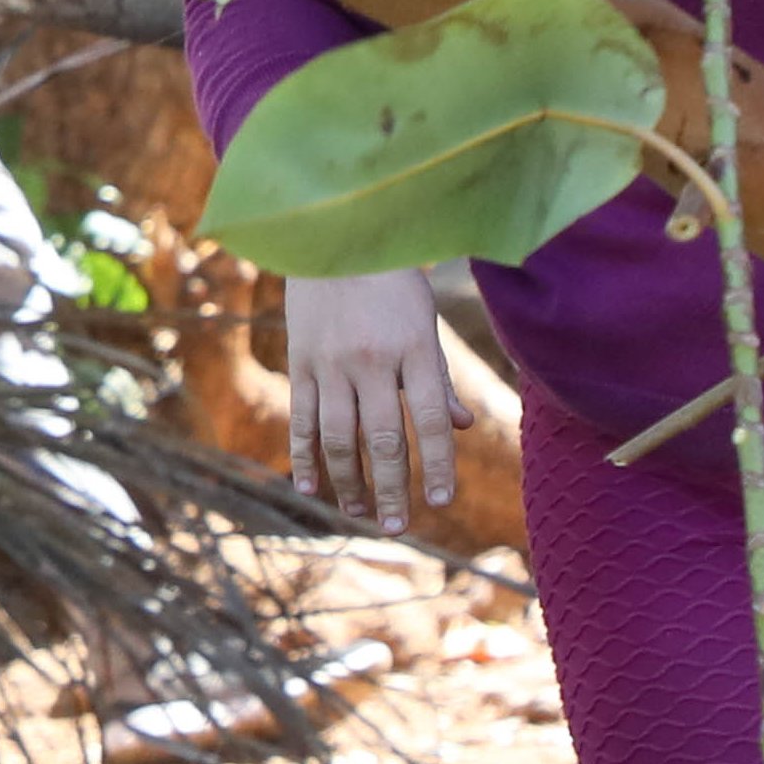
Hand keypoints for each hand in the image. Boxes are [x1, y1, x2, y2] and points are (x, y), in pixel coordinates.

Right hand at [278, 266, 465, 536]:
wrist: (334, 236)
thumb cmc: (391, 282)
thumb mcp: (425, 322)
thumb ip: (439, 378)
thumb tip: (462, 427)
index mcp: (414, 349)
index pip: (431, 419)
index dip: (437, 464)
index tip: (441, 502)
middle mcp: (373, 360)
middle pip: (384, 439)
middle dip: (392, 489)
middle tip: (398, 527)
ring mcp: (332, 363)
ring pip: (340, 438)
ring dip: (350, 483)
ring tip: (361, 514)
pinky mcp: (301, 362)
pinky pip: (303, 419)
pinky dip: (305, 456)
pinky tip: (311, 487)